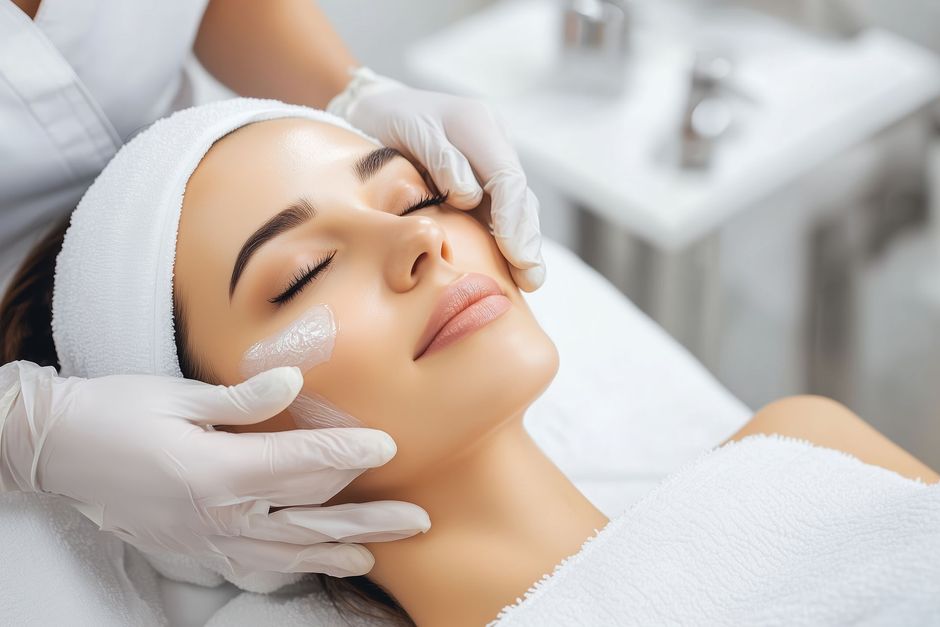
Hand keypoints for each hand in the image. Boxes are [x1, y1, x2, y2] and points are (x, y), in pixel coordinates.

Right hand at [0, 361, 428, 576]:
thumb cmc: (115, 413)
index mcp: (217, 470)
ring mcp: (205, 539)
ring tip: (375, 554)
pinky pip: (250, 568)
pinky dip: (287, 570)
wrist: (59, 452)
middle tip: (415, 519)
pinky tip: (309, 568)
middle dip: (367, 520)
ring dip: (335, 553)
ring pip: (286, 553)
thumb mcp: (177, 396)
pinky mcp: (192, 549)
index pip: (302, 466)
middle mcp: (218, 515)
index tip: (387, 446)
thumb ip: (242, 400)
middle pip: (308, 520)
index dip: (349, 454)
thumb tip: (294, 381)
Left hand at [329, 67, 545, 290]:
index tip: (516, 255)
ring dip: (525, 244)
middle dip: (527, 239)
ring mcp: (492, 163)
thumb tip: (470, 196)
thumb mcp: (409, 129)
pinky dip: (508, 240)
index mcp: (479, 125)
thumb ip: (441, 159)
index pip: (507, 177)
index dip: (513, 219)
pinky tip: (513, 268)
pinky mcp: (484, 182)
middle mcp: (494, 143)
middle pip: (521, 195)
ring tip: (530, 280)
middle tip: (531, 278)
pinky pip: (502, 212)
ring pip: (518, 206)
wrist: (380, 108)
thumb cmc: (391, 120)